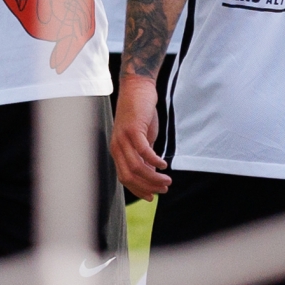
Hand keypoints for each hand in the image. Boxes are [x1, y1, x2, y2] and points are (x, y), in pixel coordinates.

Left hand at [109, 75, 170, 199]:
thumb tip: (151, 174)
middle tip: (164, 189)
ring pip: (137, 167)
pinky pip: (143, 152)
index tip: (152, 197)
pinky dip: (155, 161)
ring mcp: (123, 138)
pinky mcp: (133, 129)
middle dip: (148, 187)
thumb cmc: (140, 113)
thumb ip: (144, 156)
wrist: (137, 88)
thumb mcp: (142, 138)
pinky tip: (164, 165)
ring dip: (154, 178)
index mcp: (117, 151)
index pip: (124, 178)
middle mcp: (117, 146)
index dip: (138, 190)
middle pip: (130, 176)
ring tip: (167, 180)